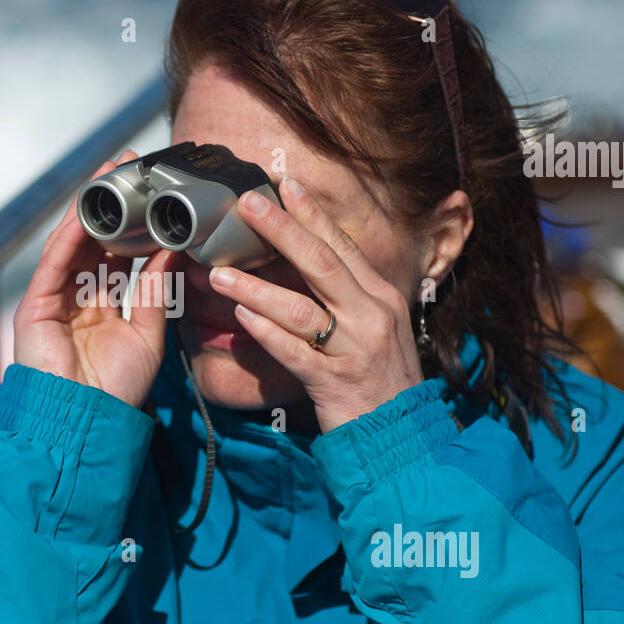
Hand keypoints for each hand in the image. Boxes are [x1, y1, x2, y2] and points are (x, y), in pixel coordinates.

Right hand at [13, 150, 178, 408]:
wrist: (86, 423)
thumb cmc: (116, 389)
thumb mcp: (149, 334)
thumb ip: (157, 291)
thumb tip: (172, 250)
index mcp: (104, 305)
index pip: (118, 254)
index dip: (133, 224)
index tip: (152, 195)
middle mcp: (78, 298)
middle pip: (93, 241)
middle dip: (110, 205)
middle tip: (130, 169)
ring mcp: (55, 299)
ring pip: (72, 244)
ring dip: (88, 209)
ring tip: (108, 176)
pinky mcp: (36, 305)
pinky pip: (55, 263)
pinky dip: (69, 236)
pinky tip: (84, 213)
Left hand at [205, 175, 423, 432]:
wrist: (403, 438)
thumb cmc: (381, 380)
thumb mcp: (374, 330)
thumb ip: (346, 298)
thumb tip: (309, 264)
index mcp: (381, 297)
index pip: (342, 246)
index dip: (312, 214)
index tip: (284, 184)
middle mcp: (372, 316)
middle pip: (322, 263)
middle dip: (282, 230)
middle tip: (246, 205)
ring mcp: (355, 349)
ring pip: (301, 309)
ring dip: (256, 288)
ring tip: (219, 274)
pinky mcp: (336, 383)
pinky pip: (296, 354)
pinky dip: (268, 335)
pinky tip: (241, 320)